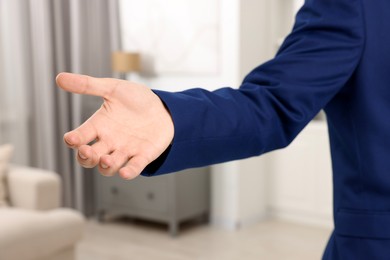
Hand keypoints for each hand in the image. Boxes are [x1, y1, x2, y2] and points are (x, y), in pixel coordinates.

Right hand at [56, 73, 173, 179]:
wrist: (164, 108)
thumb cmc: (136, 99)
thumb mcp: (113, 88)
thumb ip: (88, 85)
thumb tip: (59, 77)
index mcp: (99, 126)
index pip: (80, 136)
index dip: (74, 140)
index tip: (71, 138)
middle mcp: (109, 142)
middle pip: (90, 157)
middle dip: (85, 157)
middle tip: (86, 151)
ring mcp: (125, 150)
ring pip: (108, 167)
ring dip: (105, 166)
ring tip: (105, 159)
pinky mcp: (143, 156)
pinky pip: (133, 168)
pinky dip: (128, 172)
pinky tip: (124, 172)